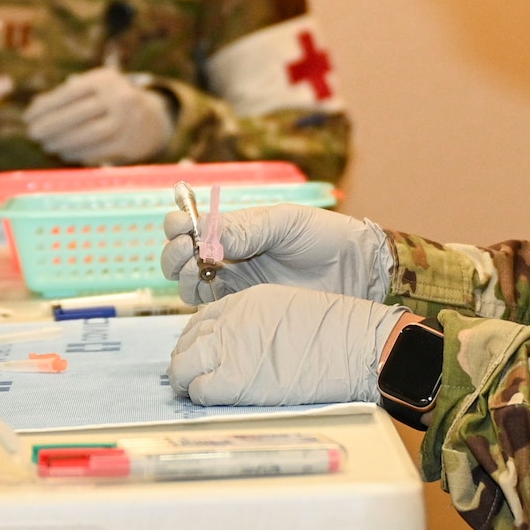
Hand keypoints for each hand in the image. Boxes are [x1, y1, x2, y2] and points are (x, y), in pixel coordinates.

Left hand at [24, 68, 172, 165]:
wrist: (152, 118)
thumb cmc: (109, 101)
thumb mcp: (93, 88)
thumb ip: (66, 95)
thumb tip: (36, 108)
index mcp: (105, 79)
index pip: (70, 92)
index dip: (46, 106)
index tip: (28, 117)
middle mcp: (119, 98)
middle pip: (78, 114)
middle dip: (51, 126)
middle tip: (33, 134)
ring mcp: (127, 121)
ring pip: (88, 134)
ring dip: (62, 142)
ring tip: (47, 145)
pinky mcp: (129, 143)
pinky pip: (98, 151)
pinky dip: (77, 153)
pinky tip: (64, 153)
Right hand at [159, 203, 391, 304]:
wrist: (355, 272)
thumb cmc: (324, 238)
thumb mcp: (286, 222)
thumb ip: (247, 229)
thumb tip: (209, 236)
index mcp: (235, 228)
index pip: (192, 223)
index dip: (178, 222)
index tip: (181, 226)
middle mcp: (228, 254)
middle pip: (180, 254)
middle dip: (174, 251)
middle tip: (188, 250)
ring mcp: (233, 282)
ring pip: (188, 281)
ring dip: (183, 273)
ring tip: (199, 268)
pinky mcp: (243, 307)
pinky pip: (209, 306)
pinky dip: (198, 297)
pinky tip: (209, 290)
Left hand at [168, 284, 406, 406]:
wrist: (355, 348)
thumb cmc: (335, 332)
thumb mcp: (286, 308)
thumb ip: (255, 321)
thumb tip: (239, 342)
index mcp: (242, 302)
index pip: (200, 320)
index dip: (195, 339)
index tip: (197, 352)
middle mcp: (229, 322)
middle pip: (187, 343)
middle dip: (184, 360)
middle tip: (190, 376)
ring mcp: (229, 349)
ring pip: (184, 367)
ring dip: (186, 380)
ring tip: (194, 391)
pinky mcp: (234, 380)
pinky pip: (201, 391)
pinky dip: (201, 396)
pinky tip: (211, 399)